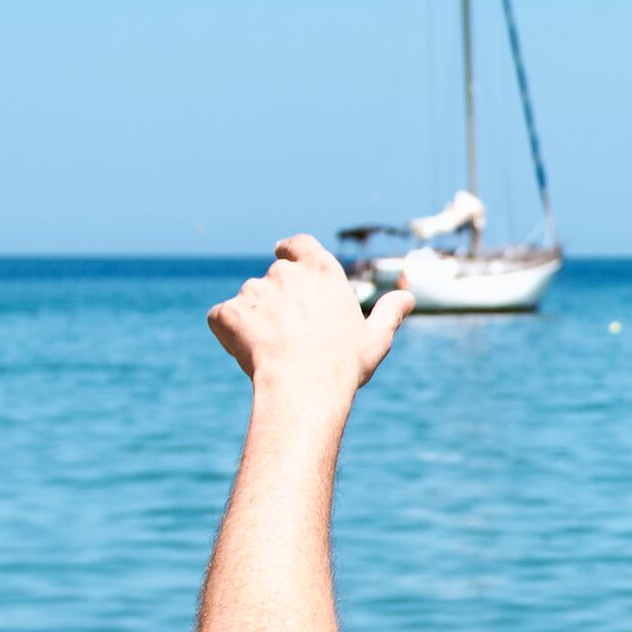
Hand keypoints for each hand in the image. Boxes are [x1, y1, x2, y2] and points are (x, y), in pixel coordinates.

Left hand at [209, 235, 405, 396]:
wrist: (303, 387)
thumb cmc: (343, 364)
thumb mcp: (376, 338)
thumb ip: (389, 312)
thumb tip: (408, 297)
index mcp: (321, 270)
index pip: (299, 244)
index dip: (291, 249)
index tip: (284, 254)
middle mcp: (285, 273)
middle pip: (275, 276)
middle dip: (277, 298)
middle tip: (290, 333)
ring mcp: (253, 291)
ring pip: (249, 300)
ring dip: (255, 317)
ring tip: (273, 350)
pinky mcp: (228, 313)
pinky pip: (222, 318)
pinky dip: (230, 331)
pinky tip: (246, 354)